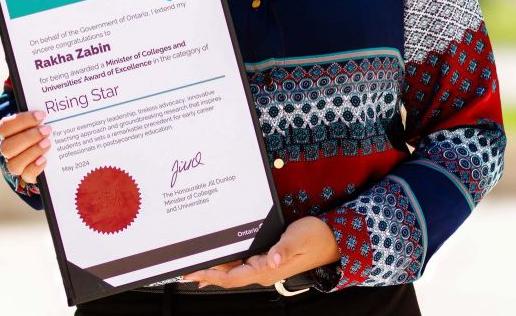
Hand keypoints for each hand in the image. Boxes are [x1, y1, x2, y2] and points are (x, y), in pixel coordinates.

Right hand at [0, 110, 52, 183]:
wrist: (49, 147)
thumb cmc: (42, 127)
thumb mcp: (39, 117)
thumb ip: (37, 110)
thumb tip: (45, 96)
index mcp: (7, 133)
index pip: (5, 127)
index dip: (22, 121)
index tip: (42, 115)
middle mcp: (8, 149)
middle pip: (7, 147)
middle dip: (29, 138)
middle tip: (47, 130)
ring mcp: (16, 163)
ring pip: (13, 164)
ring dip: (32, 152)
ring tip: (48, 143)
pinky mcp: (27, 175)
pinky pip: (26, 176)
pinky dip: (35, 168)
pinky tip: (45, 159)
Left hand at [181, 216, 338, 289]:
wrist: (331, 239)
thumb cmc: (315, 238)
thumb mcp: (299, 239)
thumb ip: (284, 249)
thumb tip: (272, 259)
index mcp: (267, 270)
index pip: (231, 278)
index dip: (210, 276)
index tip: (192, 274)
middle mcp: (263, 271)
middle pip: (228, 276)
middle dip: (206, 273)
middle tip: (184, 269)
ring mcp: (264, 266)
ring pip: (233, 270)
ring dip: (214, 268)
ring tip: (194, 265)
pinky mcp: (267, 258)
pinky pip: (241, 263)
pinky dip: (226, 262)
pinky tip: (217, 260)